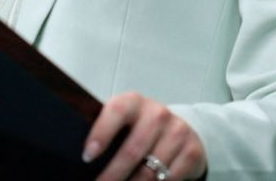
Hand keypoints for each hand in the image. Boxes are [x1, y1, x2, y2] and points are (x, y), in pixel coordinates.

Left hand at [85, 92, 206, 180]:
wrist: (182, 129)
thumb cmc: (142, 128)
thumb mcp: (125, 122)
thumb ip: (108, 131)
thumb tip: (84, 156)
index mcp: (134, 102)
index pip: (117, 111)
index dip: (101, 133)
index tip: (87, 156)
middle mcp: (157, 114)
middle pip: (132, 151)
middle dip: (112, 176)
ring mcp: (177, 132)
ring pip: (150, 172)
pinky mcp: (191, 151)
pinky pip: (168, 180)